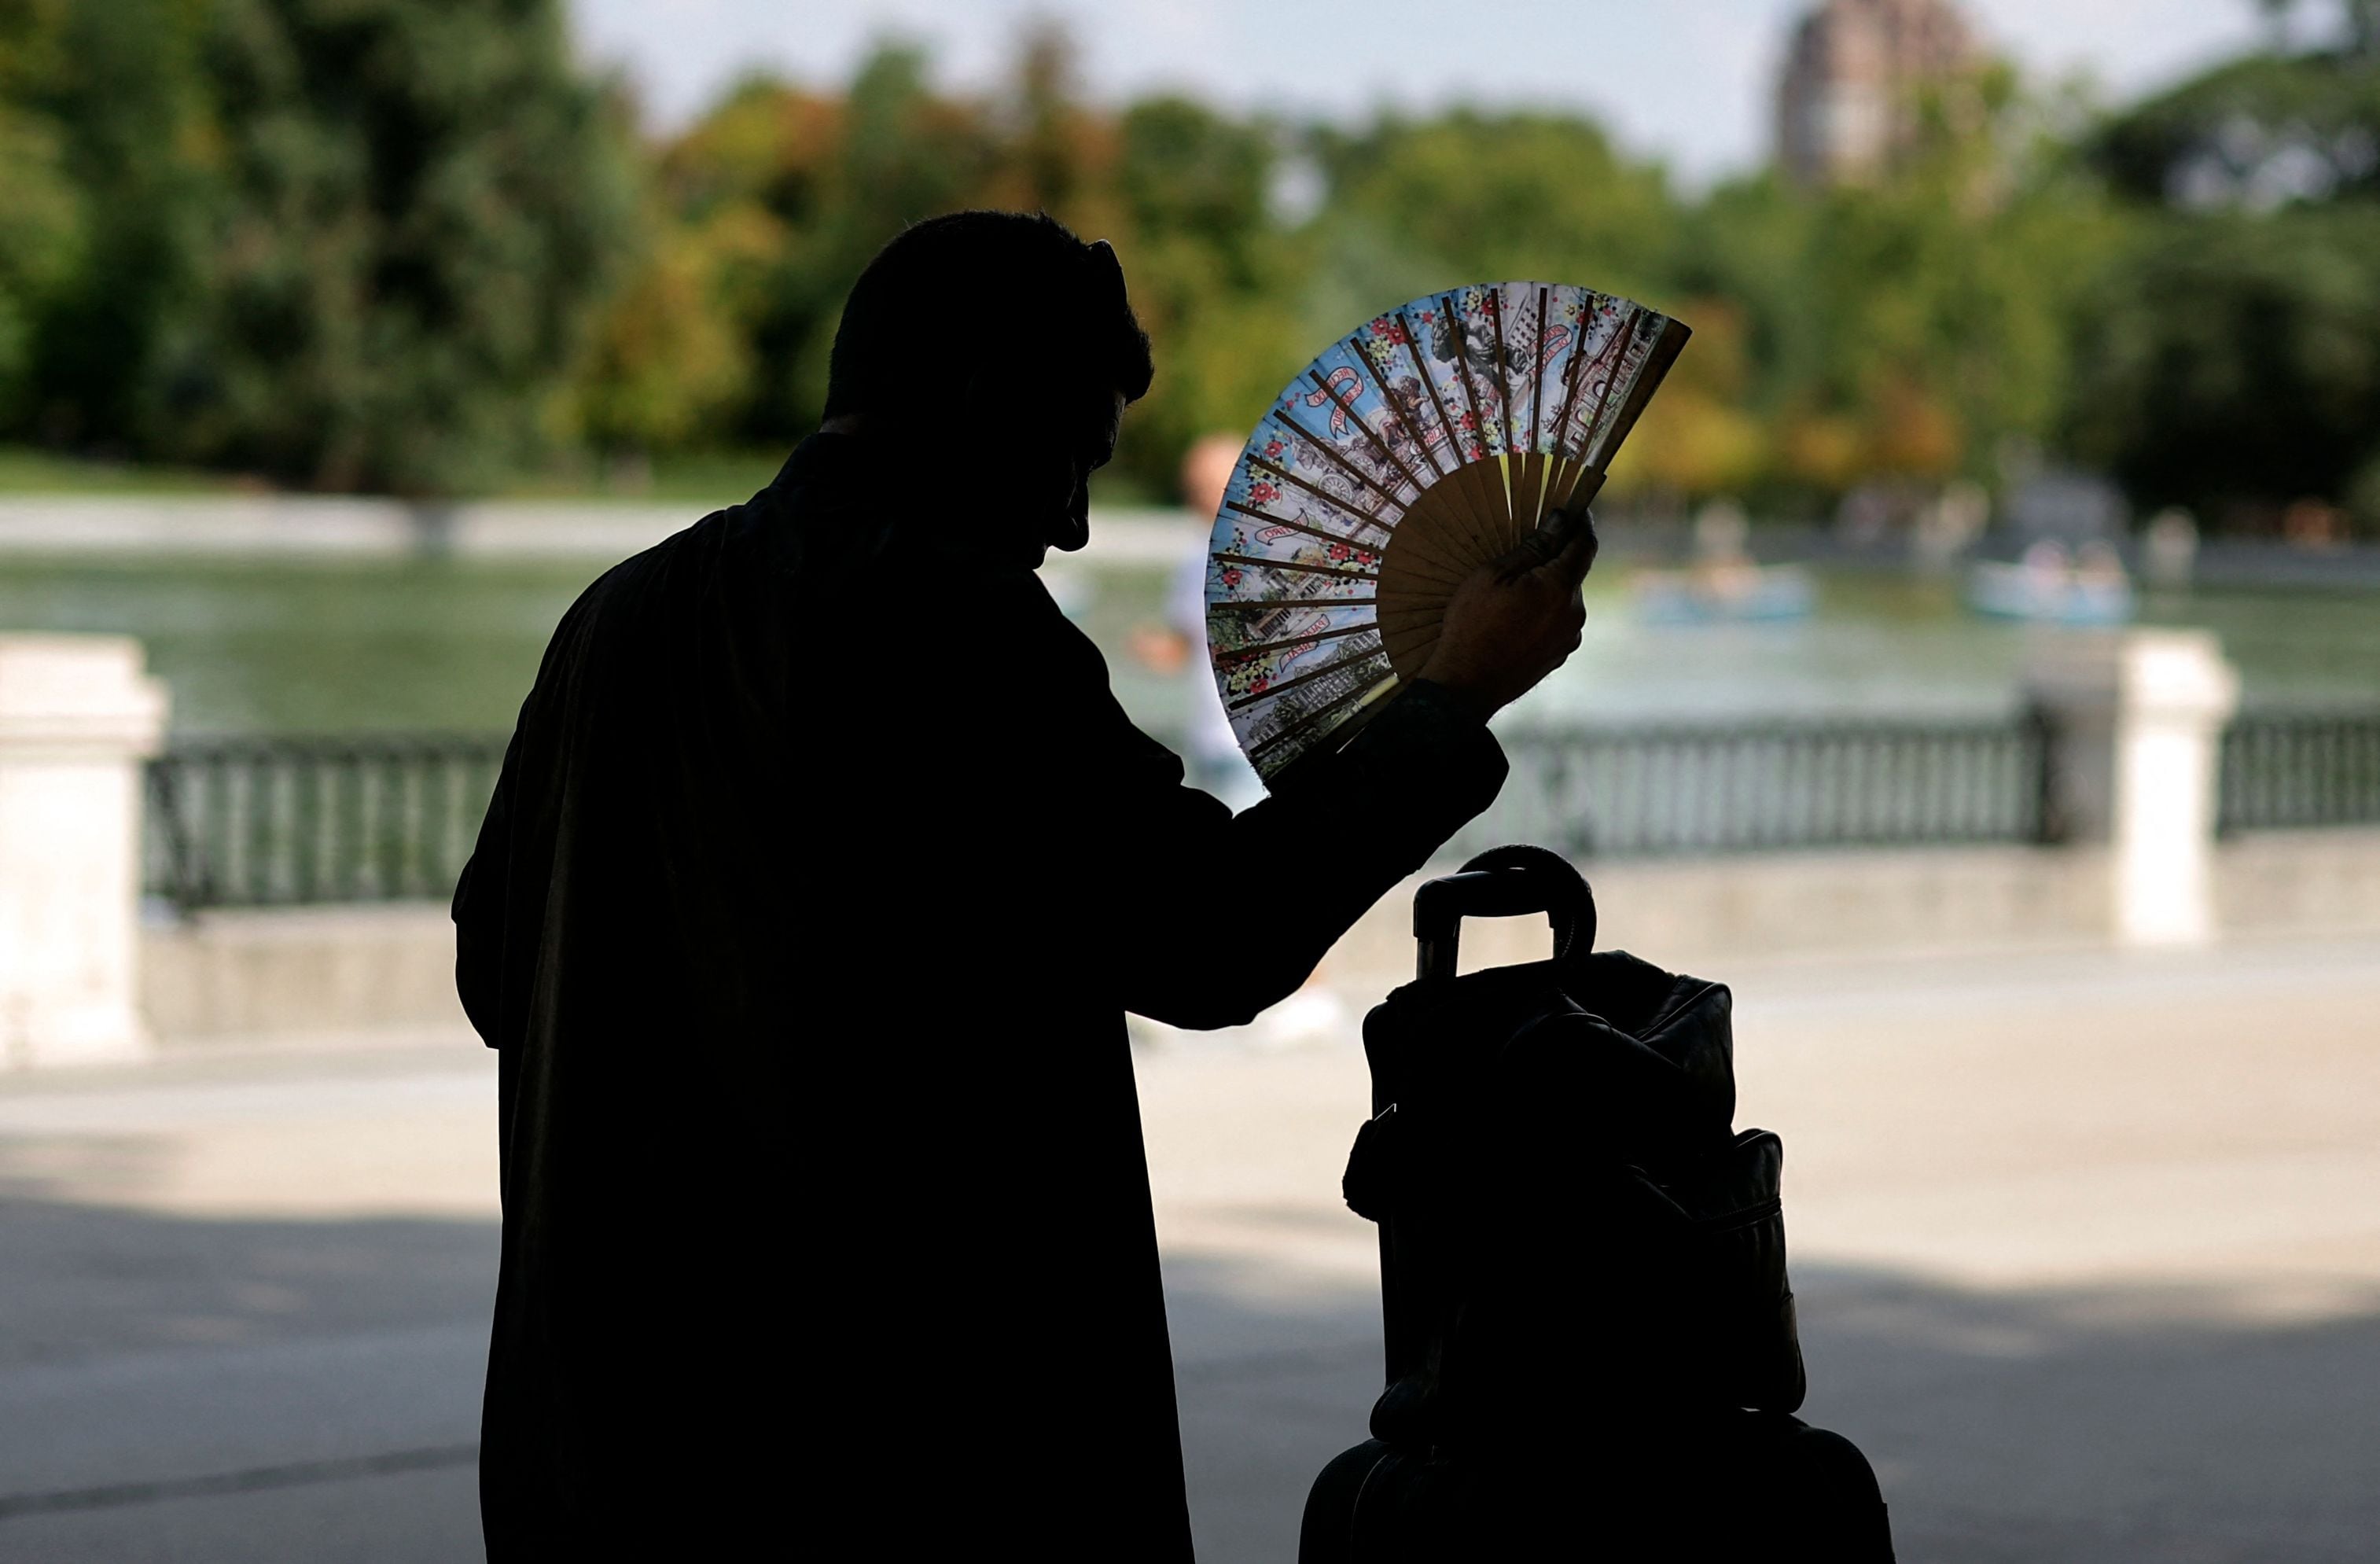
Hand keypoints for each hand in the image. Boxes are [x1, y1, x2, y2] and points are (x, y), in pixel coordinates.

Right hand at [1415, 506, 1596, 721]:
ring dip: (1547, 588)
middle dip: (1556, 558)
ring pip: (1564, 599)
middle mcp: (1573, 613)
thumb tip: (1560, 522)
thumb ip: (1532, 548)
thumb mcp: (1493, 576)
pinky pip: (1558, 623)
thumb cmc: (1472, 625)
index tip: (1574, 508)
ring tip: (1512, 594)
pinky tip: (1514, 620)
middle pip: (1573, 573)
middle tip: (1527, 552)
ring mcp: (1569, 637)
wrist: (1466, 685)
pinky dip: (1544, 613)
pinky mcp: (1559, 655)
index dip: (1582, 522)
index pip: (1585, 544)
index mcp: (1559, 587)